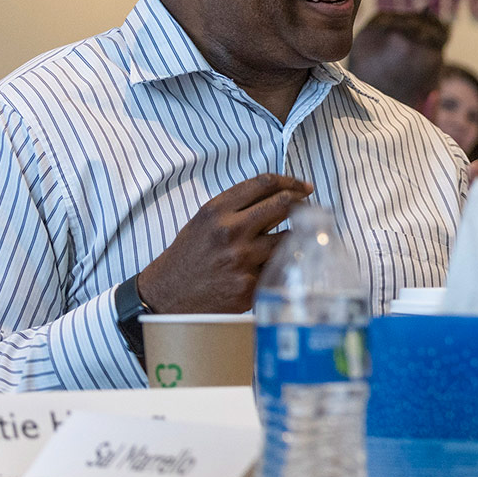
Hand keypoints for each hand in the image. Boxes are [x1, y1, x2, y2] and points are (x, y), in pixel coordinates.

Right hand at [136, 174, 312, 312]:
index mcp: (217, 211)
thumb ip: (237, 206)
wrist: (168, 295)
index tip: (303, 187)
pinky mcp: (249, 285)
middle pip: (283, 205)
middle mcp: (230, 232)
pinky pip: (280, 268)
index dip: (291, 181)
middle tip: (309, 208)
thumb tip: (279, 193)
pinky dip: (284, 264)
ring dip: (295, 237)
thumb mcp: (204, 220)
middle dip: (302, 204)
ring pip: (288, 238)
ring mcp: (242, 260)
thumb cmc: (190, 255)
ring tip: (294, 239)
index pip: (265, 184)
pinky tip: (282, 265)